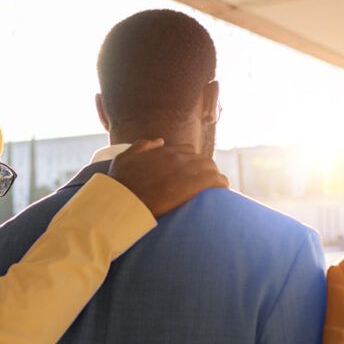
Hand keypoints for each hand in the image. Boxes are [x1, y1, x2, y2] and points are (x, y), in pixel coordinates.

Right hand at [109, 139, 228, 217]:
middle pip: (201, 159)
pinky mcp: (193, 186)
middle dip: (204, 170)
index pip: (187, 150)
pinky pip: (216, 180)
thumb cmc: (120, 184)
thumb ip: (142, 146)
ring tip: (216, 188)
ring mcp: (186, 171)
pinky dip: (221, 184)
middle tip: (206, 183)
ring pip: (211, 168)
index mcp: (164, 151)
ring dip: (214, 177)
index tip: (191, 172)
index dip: (190, 162)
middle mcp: (177, 158)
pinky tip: (222, 190)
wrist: (124, 202)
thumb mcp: (124, 158)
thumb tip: (159, 140)